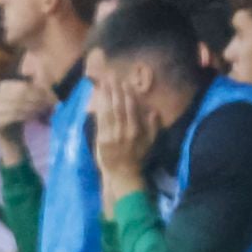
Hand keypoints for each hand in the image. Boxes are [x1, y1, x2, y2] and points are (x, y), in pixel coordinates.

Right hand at [0, 78, 51, 152]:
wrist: (11, 136)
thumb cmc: (22, 113)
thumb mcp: (28, 99)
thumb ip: (34, 88)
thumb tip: (43, 77)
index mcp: (3, 86)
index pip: (22, 85)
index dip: (36, 90)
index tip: (47, 96)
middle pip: (20, 95)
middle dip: (36, 99)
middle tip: (46, 105)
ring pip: (16, 105)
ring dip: (32, 107)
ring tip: (42, 111)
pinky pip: (12, 116)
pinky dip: (25, 116)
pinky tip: (33, 117)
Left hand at [93, 81, 156, 206]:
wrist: (122, 174)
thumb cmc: (138, 157)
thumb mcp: (151, 142)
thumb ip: (153, 126)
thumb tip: (152, 111)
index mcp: (136, 130)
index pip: (131, 108)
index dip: (127, 94)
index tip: (125, 82)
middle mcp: (123, 131)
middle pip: (118, 107)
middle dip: (115, 91)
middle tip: (111, 77)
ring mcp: (111, 135)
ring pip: (108, 112)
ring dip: (106, 97)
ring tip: (104, 84)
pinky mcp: (101, 140)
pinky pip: (100, 121)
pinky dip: (99, 109)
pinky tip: (98, 100)